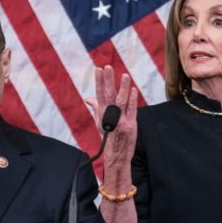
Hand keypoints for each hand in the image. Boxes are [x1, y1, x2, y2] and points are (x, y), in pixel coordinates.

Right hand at [86, 65, 136, 187]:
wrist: (116, 155)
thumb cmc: (108, 137)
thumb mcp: (100, 122)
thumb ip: (96, 108)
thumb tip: (88, 98)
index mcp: (102, 114)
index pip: (99, 94)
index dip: (99, 81)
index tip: (98, 69)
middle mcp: (110, 116)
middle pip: (108, 95)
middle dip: (108, 81)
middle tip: (108, 67)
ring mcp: (121, 121)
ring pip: (121, 101)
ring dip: (123, 88)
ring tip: (124, 75)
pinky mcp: (131, 125)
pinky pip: (132, 110)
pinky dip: (133, 100)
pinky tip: (133, 90)